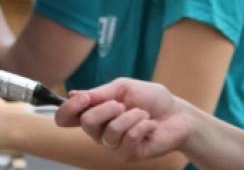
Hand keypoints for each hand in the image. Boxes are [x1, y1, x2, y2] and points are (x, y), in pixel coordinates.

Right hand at [53, 78, 194, 161]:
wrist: (177, 114)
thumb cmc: (151, 99)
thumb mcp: (124, 88)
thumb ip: (99, 93)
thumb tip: (72, 94)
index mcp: (95, 114)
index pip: (66, 118)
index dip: (67, 109)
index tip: (83, 98)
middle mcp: (99, 132)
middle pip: (86, 122)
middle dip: (107, 108)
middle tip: (122, 104)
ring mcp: (113, 146)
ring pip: (110, 131)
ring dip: (131, 116)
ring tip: (143, 114)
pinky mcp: (128, 155)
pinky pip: (129, 138)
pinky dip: (142, 126)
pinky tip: (150, 125)